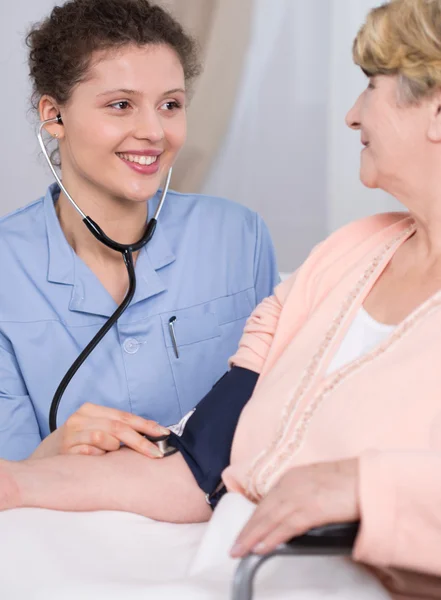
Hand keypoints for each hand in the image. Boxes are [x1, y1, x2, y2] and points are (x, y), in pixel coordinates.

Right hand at [31, 402, 168, 458]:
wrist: (43, 460)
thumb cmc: (75, 444)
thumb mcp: (94, 429)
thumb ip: (117, 428)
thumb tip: (152, 432)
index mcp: (90, 410)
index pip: (124, 416)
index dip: (146, 425)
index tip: (163, 434)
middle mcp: (80, 418)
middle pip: (118, 427)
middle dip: (141, 441)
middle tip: (157, 453)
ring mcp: (72, 434)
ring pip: (105, 439)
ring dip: (113, 448)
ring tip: (110, 454)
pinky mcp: (66, 451)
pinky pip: (91, 454)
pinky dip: (99, 457)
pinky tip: (97, 460)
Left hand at [230, 458, 359, 557]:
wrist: (370, 479)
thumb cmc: (352, 483)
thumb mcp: (320, 486)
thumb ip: (305, 497)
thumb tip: (295, 517)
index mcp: (293, 477)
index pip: (267, 501)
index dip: (254, 518)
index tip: (245, 531)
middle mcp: (292, 483)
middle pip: (263, 510)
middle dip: (247, 530)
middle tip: (234, 547)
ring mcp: (300, 495)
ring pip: (269, 519)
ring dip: (252, 537)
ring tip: (239, 551)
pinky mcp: (311, 508)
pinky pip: (285, 527)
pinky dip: (270, 538)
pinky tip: (260, 548)